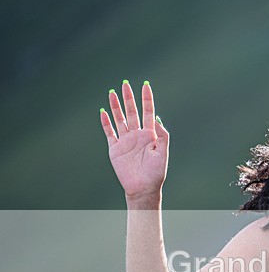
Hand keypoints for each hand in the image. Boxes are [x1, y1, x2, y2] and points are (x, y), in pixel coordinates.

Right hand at [100, 81, 168, 199]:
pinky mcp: (115, 148)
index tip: (146, 85)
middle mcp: (137, 135)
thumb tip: (158, 119)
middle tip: (125, 83)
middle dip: (129, 98)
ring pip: (119, 119)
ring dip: (116, 106)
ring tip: (112, 92)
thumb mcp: (162, 153)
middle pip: (132, 112)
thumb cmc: (156, 173)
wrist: (143, 188)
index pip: (148, 112)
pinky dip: (106, 122)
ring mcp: (125, 141)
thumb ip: (162, 136)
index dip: (147, 99)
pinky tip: (103, 112)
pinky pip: (109, 133)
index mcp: (150, 135)